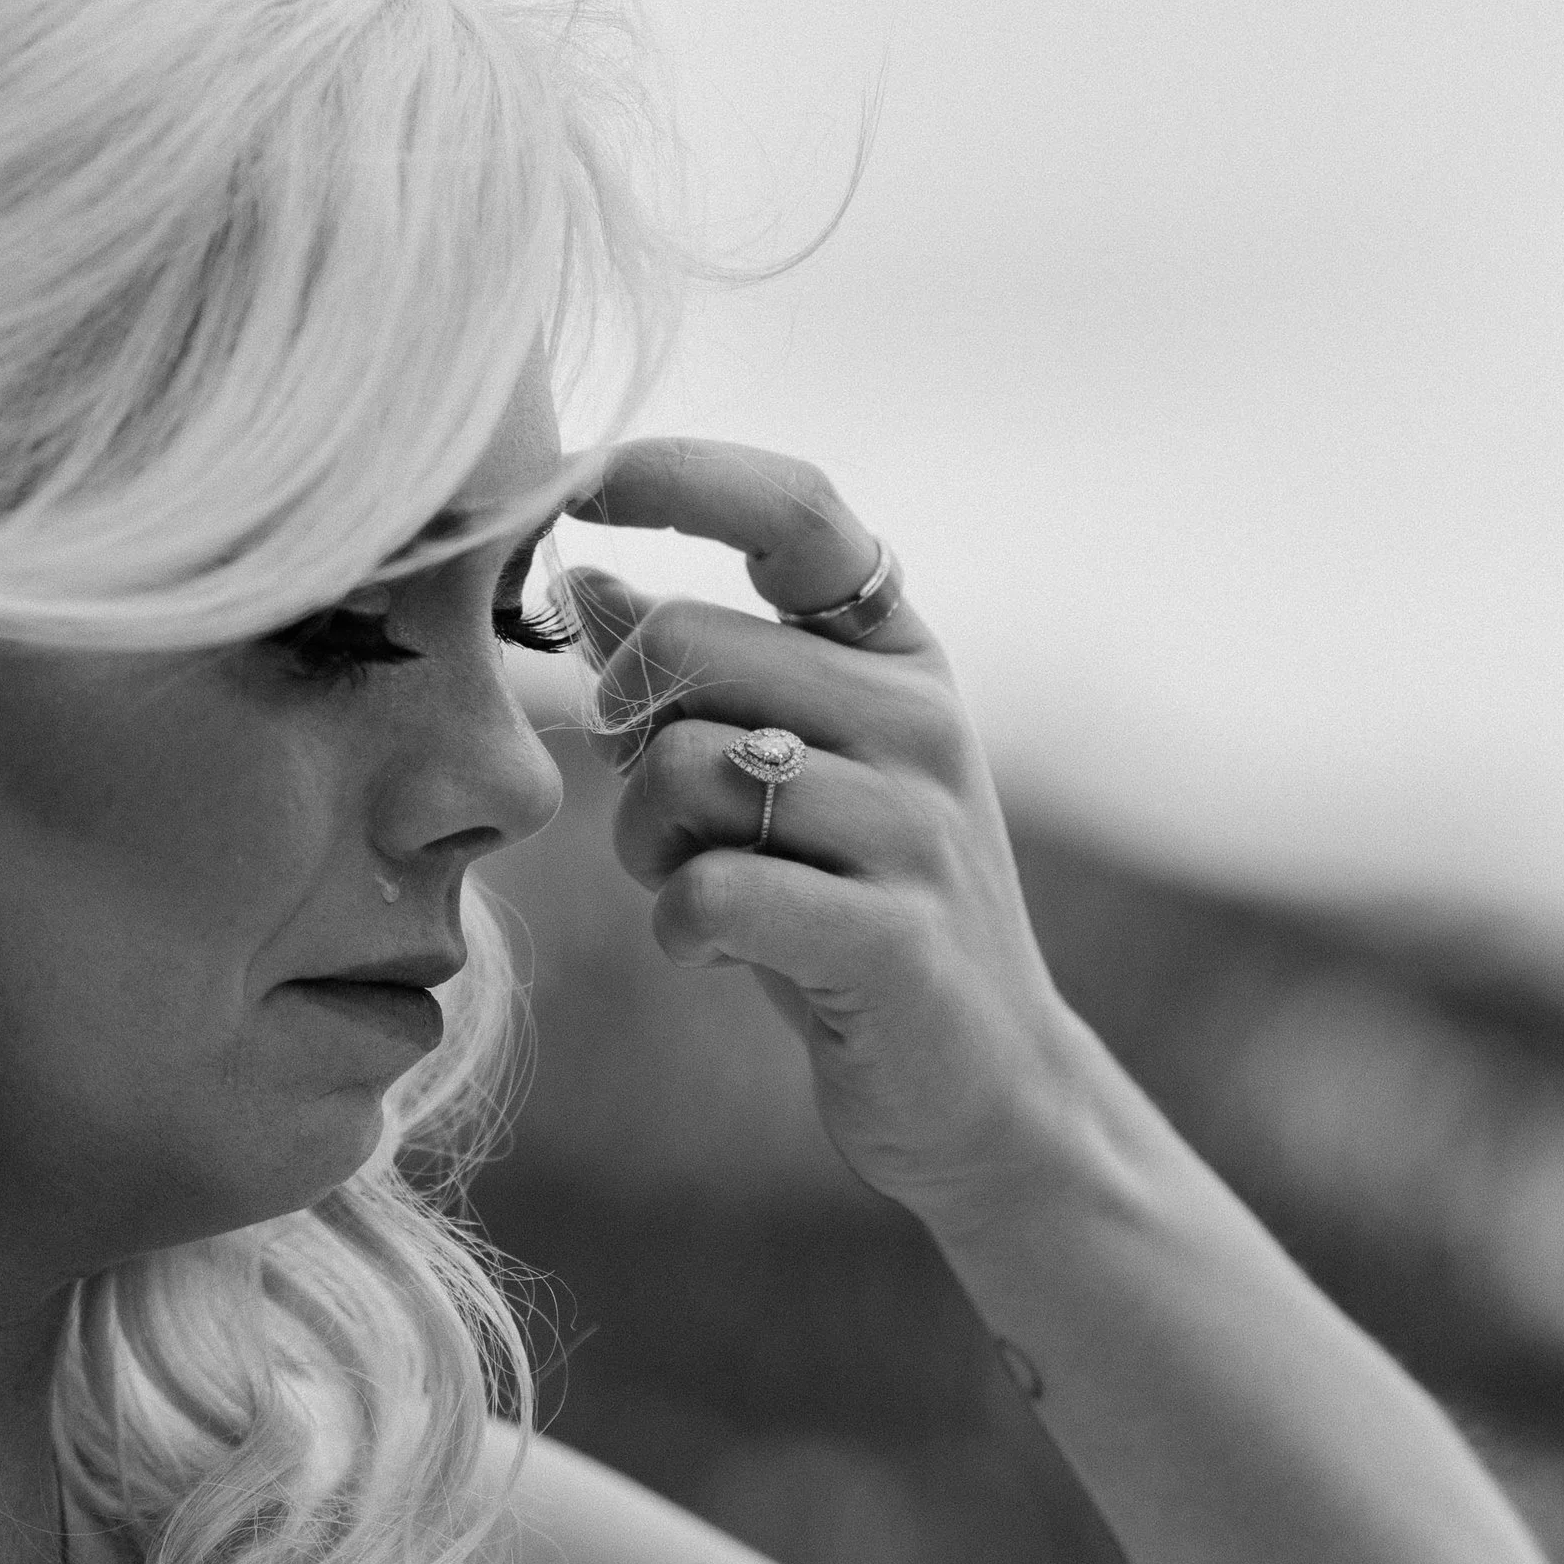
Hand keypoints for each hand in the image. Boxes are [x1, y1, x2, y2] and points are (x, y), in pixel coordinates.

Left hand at [559, 438, 1090, 1225]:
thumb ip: (698, 686)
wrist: (982, 1086)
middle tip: (653, 810)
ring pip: (685, 768)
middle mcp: (921, 718)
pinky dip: (678, 925)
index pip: (796, 511)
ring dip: (645, 842)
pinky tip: (710, 948)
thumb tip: (584, 580)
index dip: (677, 477)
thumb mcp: (788, 779)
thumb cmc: (856, 915)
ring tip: (693, 886)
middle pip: (687, 643)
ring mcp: (918, 826)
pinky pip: (713, 890)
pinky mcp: (895, 938)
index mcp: (898, 656)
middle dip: (622, 727)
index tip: (581, 484)